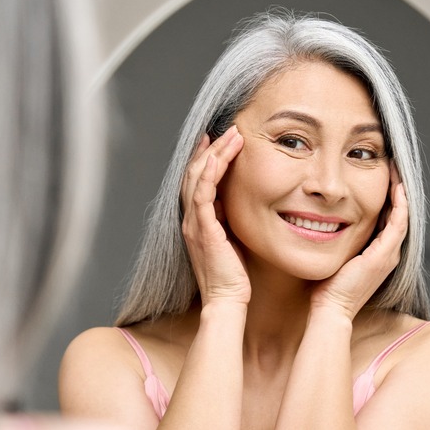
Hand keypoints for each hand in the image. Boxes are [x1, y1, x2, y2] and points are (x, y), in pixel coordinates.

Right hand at [181, 126, 249, 306]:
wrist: (227, 300)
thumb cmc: (234, 276)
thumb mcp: (232, 240)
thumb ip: (229, 220)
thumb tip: (237, 203)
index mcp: (197, 221)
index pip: (197, 181)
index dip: (205, 158)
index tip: (216, 140)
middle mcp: (191, 219)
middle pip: (194, 173)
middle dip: (211, 148)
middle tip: (227, 129)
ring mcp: (194, 223)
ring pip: (197, 178)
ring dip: (214, 153)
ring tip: (232, 135)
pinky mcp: (203, 229)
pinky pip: (202, 194)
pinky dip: (209, 173)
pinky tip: (218, 157)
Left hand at [309, 162, 408, 319]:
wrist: (330, 308)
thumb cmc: (326, 287)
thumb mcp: (335, 255)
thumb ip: (335, 239)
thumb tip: (321, 221)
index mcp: (378, 254)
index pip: (388, 219)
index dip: (387, 197)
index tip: (381, 176)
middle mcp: (388, 254)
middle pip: (398, 215)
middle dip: (396, 190)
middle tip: (393, 166)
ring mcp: (388, 255)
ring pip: (402, 216)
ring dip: (401, 192)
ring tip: (397, 170)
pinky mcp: (383, 255)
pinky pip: (397, 224)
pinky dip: (399, 204)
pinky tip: (397, 187)